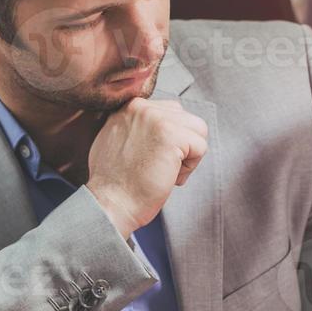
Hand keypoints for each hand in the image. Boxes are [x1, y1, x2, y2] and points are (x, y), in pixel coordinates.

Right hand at [85, 99, 207, 234]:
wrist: (111, 204)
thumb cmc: (116, 182)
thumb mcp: (117, 140)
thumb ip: (139, 126)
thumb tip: (166, 126)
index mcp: (130, 106)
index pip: (171, 112)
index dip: (171, 140)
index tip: (152, 158)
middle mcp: (142, 107)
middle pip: (187, 119)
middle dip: (182, 146)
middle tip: (159, 167)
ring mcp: (157, 118)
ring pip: (198, 130)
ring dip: (188, 155)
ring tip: (164, 171)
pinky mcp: (171, 135)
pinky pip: (201, 147)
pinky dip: (189, 168)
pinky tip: (168, 177)